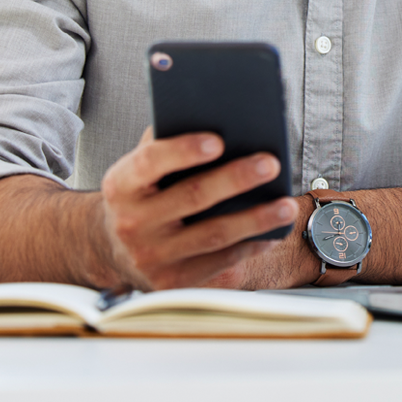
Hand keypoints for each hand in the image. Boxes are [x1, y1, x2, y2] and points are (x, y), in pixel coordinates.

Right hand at [99, 127, 298, 290]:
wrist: (114, 249)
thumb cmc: (142, 193)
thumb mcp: (140, 167)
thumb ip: (168, 142)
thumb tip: (220, 118)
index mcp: (121, 185)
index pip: (150, 162)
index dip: (184, 151)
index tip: (218, 140)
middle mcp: (132, 223)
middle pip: (192, 197)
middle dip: (235, 179)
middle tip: (270, 164)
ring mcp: (152, 257)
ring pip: (213, 235)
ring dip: (256, 219)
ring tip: (287, 204)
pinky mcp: (174, 283)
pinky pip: (220, 263)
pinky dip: (251, 246)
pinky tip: (274, 231)